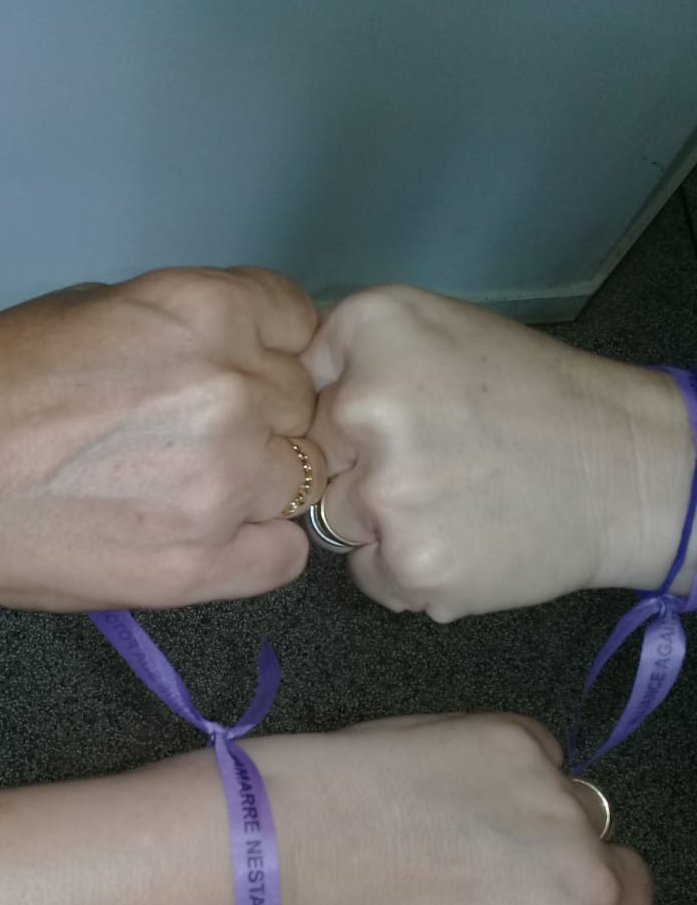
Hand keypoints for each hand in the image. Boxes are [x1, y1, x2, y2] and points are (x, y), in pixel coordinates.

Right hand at [0, 267, 323, 610]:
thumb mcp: (101, 311)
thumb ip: (191, 330)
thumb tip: (246, 358)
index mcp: (206, 310)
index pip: (298, 326)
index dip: (271, 354)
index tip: (241, 375)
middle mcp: (232, 392)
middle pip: (301, 406)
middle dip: (261, 418)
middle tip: (193, 439)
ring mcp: (225, 484)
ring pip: (300, 480)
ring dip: (259, 485)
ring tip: (185, 491)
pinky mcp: (202, 565)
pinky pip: (285, 555)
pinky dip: (256, 546)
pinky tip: (204, 537)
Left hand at [255, 713, 678, 904]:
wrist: (297, 846)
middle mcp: (592, 880)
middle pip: (628, 879)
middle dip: (581, 879)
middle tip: (505, 873)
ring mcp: (560, 800)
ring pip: (585, 809)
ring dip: (545, 817)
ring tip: (461, 817)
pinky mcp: (519, 736)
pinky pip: (542, 752)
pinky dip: (510, 765)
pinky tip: (448, 775)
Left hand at [302, 285, 693, 619]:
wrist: (623, 470)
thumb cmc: (532, 400)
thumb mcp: (438, 331)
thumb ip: (353, 353)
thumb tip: (281, 398)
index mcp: (373, 329)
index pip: (301, 387)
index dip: (348, 412)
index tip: (404, 415)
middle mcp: (367, 405)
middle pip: (315, 459)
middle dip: (360, 468)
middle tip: (438, 461)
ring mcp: (386, 492)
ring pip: (338, 521)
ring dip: (382, 523)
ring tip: (455, 500)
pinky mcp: (409, 564)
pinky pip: (369, 575)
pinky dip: (405, 569)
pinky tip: (460, 538)